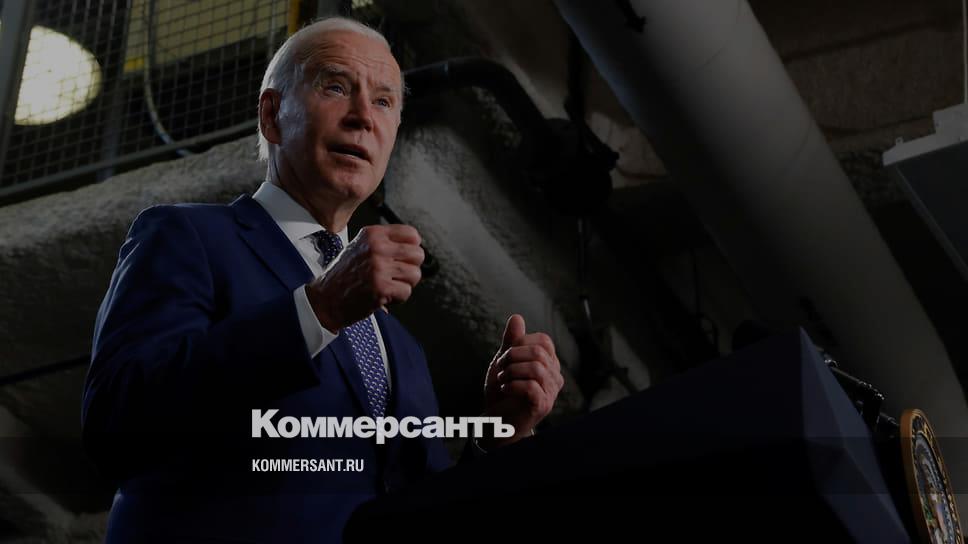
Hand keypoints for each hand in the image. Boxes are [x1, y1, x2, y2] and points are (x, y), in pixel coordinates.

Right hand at [306, 224, 423, 329]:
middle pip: (418, 254)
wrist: (326, 299)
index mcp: (373, 234)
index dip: (412, 248)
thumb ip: (385, 242)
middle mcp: (377, 248)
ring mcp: (379, 267)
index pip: (411, 234)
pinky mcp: (381, 288)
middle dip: (411, 268)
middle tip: (397, 275)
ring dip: (405, 284)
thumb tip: (415, 245)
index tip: (403, 258)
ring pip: (415, 274)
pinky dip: (398, 298)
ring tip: (389, 285)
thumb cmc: (344, 275)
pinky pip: (406, 292)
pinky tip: (384, 296)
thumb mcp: (360, 246)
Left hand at [480, 314, 563, 449]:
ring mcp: (551, 392)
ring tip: (502, 380)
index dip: (520, 342)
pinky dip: (512, 385)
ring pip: (536, 368)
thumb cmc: (503, 391)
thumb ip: (511, 341)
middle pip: (538, 352)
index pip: (543, 340)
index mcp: (549, 362)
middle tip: (500, 368)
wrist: (497, 421)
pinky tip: (505, 389)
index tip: (505, 355)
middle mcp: (555, 376)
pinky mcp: (543, 405)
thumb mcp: (504, 361)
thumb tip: (517, 317)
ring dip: (511, 371)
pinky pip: (531, 386)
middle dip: (512, 356)